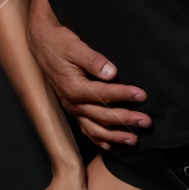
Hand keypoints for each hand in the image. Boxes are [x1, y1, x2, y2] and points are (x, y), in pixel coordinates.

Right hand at [26, 0, 149, 149]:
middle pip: (103, 116)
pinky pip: (85, 129)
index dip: (124, 95)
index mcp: (74, 87)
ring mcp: (71, 108)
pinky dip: (98, 139)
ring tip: (134, 140)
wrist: (41, 44)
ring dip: (115, 136)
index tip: (142, 95)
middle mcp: (72, 102)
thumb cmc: (59, 43)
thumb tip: (112, 73)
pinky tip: (110, 146)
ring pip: (95, 129)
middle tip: (146, 122)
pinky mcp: (72, 109)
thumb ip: (94, 60)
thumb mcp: (76, 46)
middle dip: (126, 120)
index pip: (104, 95)